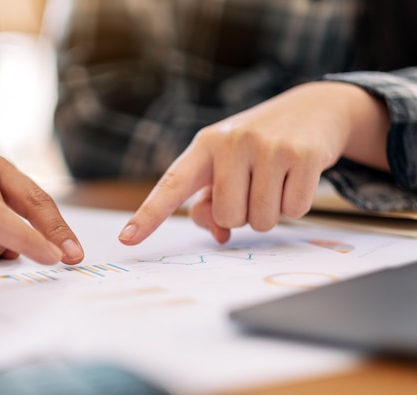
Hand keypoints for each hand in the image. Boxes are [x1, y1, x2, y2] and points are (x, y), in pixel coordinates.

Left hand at [119, 81, 389, 244]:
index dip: (148, 215)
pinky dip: (297, 205)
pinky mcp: (303, 155)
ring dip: (269, 213)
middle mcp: (231, 142)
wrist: (313, 108)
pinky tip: (297, 177)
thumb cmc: (258, 146)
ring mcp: (268, 147)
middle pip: (227, 217)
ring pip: (261, 220)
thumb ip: (211, 200)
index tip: (126, 239)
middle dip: (242, 215)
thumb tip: (220, 235)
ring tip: (275, 181)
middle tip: (254, 188)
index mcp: (204, 146)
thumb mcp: (227, 164)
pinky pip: (295, 210)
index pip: (171, 185)